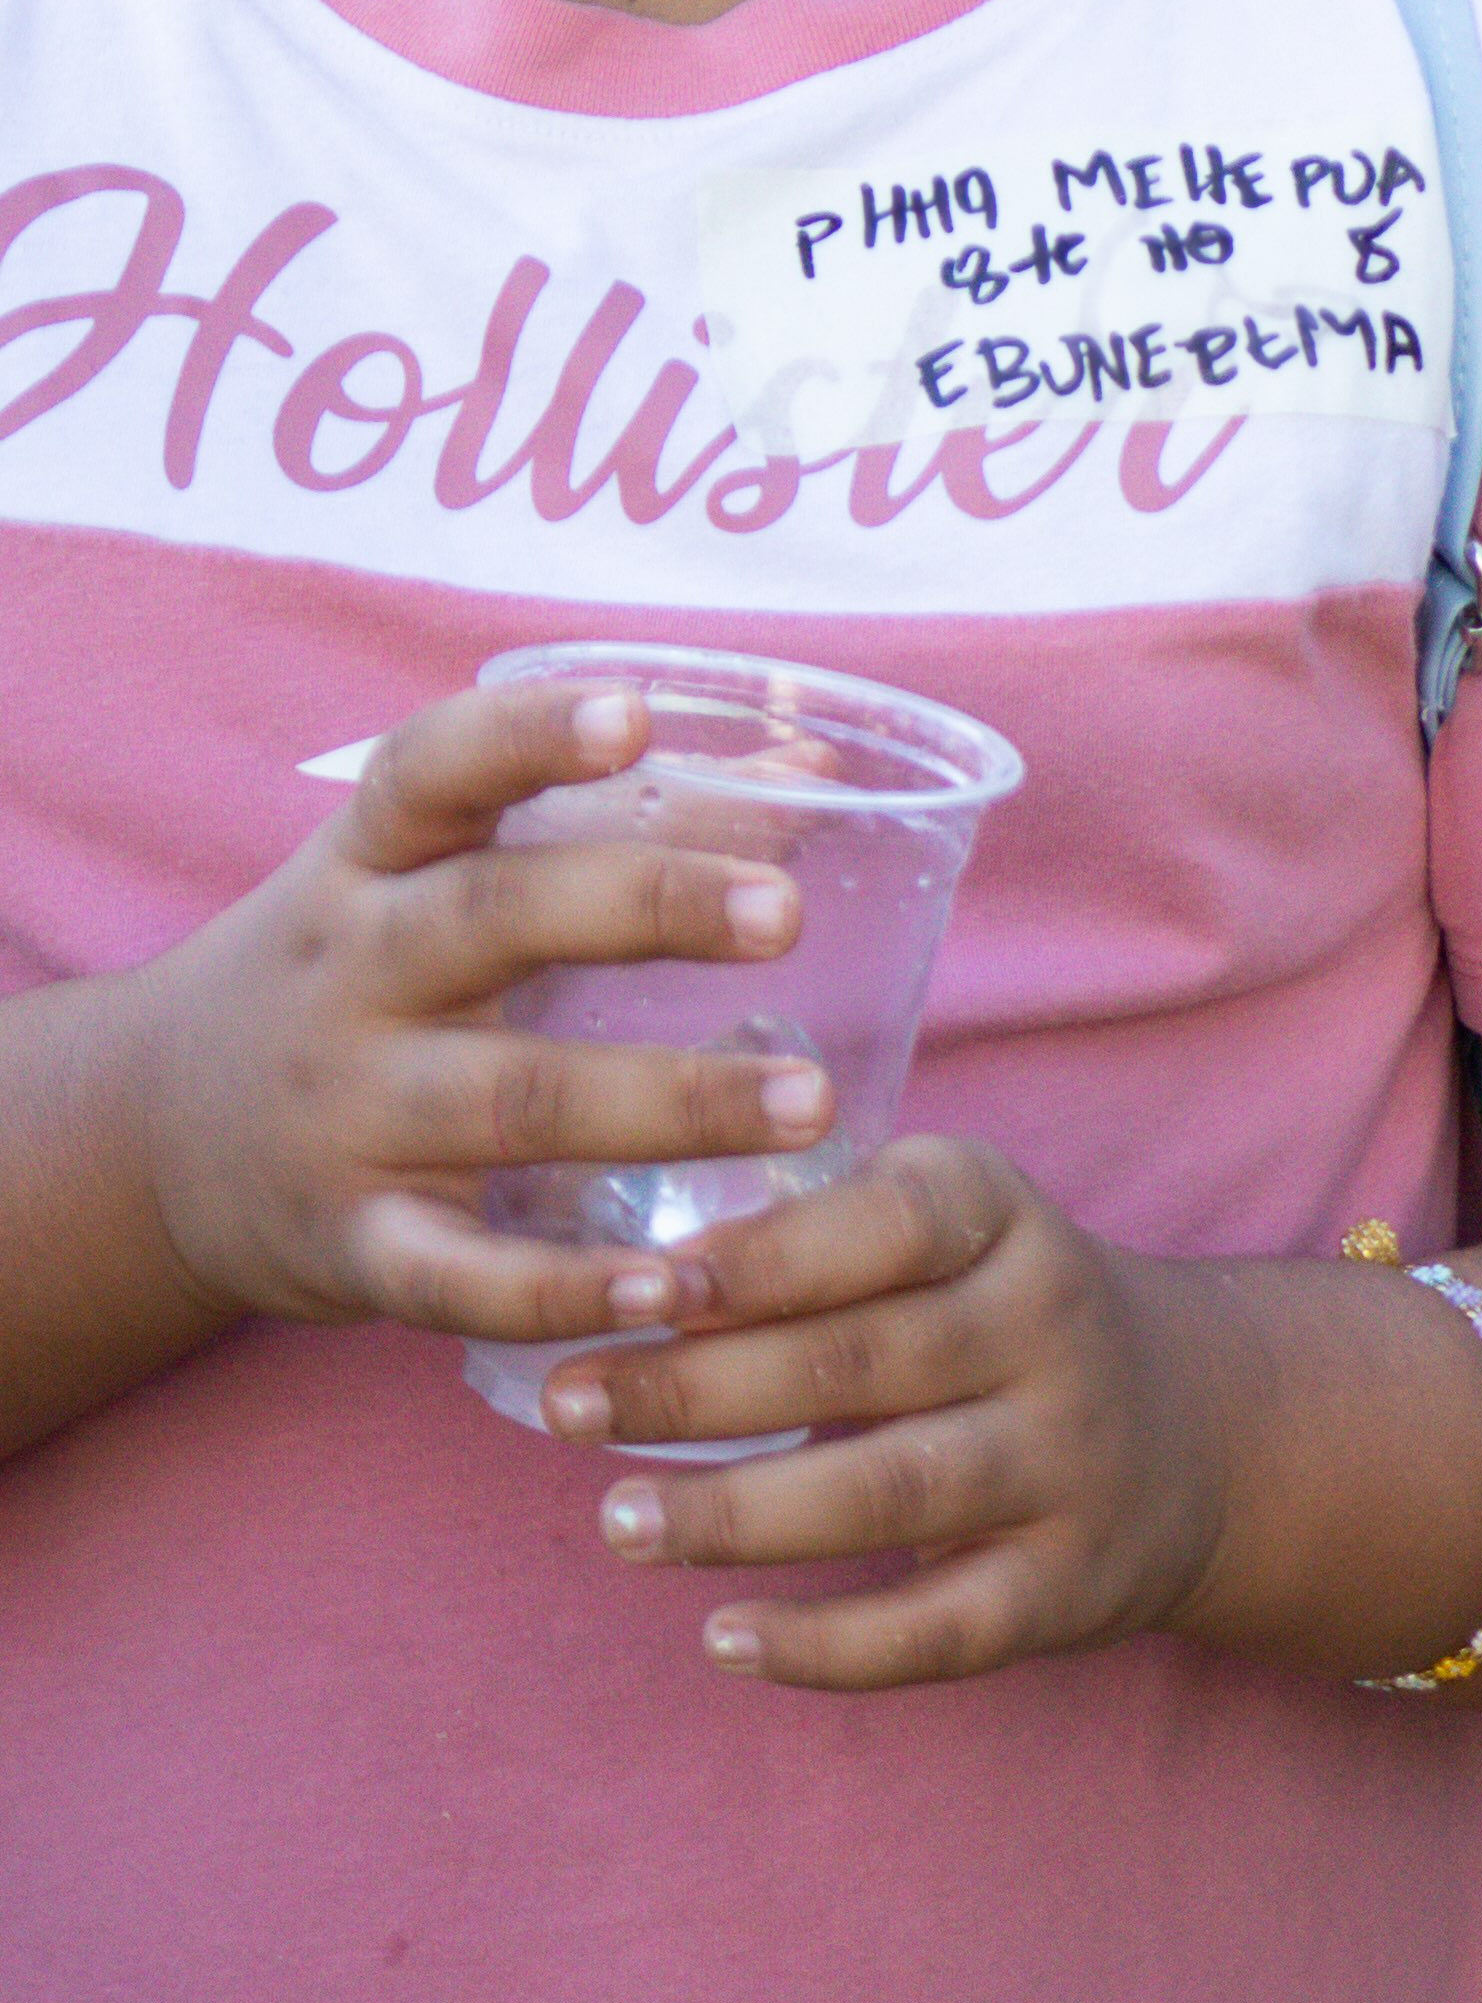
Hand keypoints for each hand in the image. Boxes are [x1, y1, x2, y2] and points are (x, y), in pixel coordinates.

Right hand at [129, 677, 836, 1345]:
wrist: (143, 1145)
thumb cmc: (360, 973)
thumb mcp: (437, 876)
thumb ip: (618, 817)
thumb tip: (817, 757)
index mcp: (368, 864)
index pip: (431, 772)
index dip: (528, 734)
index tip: (636, 713)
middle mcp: (348, 975)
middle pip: (491, 920)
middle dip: (647, 908)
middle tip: (787, 915)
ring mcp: (344, 1115)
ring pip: (510, 1101)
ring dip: (669, 1104)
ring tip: (810, 1105)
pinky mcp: (350, 1245)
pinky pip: (457, 1275)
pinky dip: (560, 1289)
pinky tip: (669, 1288)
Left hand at [531, 1135, 1251, 1688]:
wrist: (1199, 1429)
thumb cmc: (999, 1316)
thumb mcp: (952, 1232)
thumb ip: (821, 1231)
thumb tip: (625, 1266)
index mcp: (1012, 1223)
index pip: (894, 1220)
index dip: (765, 1255)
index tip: (641, 1286)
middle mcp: (1054, 1331)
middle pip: (862, 1363)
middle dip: (698, 1389)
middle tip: (569, 1406)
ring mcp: (1070, 1463)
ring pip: (890, 1494)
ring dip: (737, 1514)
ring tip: (617, 1524)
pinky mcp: (1070, 1585)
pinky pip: (937, 1630)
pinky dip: (822, 1646)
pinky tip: (721, 1638)